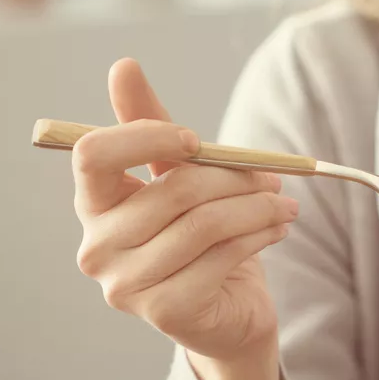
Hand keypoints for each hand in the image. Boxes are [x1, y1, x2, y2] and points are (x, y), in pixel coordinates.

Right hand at [71, 59, 296, 379]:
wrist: (228, 313)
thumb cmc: (202, 239)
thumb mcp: (181, 179)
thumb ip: (155, 130)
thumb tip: (123, 66)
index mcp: (93, 205)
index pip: (93, 155)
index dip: (145, 137)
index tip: (195, 140)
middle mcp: (97, 247)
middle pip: (171, 189)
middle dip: (234, 177)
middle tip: (274, 177)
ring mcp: (126, 285)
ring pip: (204, 224)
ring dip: (257, 207)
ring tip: (286, 203)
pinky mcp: (165, 311)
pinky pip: (222, 256)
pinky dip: (259, 235)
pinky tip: (277, 228)